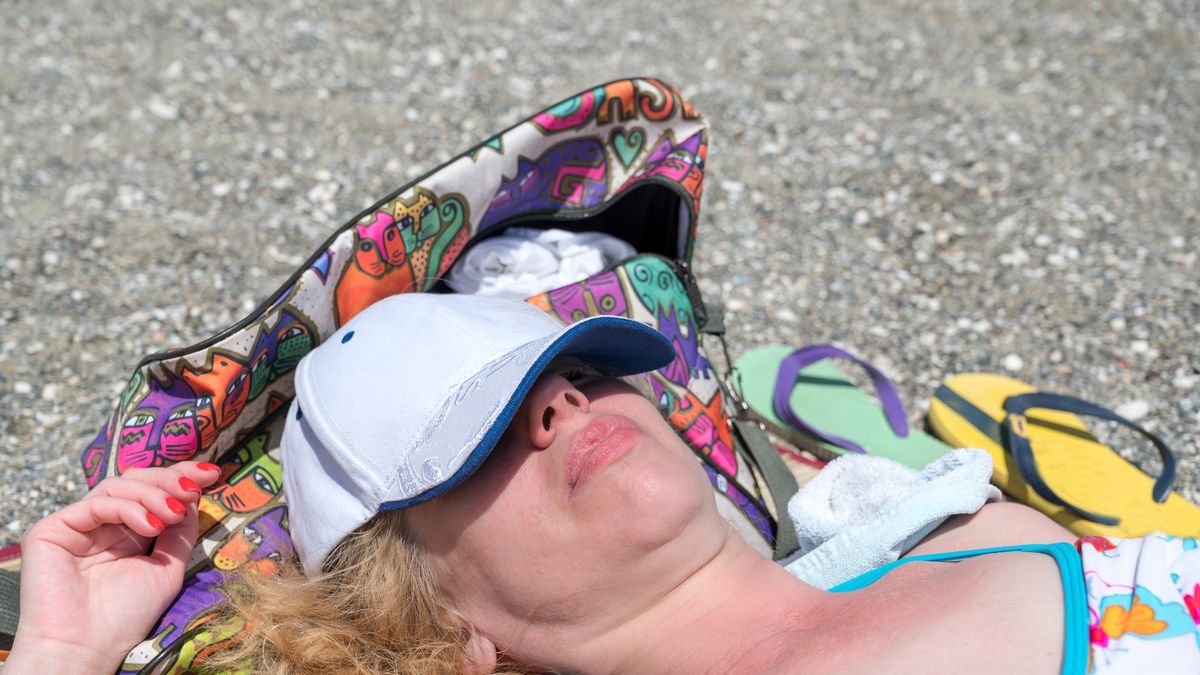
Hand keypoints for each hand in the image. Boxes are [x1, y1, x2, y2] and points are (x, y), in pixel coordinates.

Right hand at [6, 461, 220, 673]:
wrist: (85, 649)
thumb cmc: (124, 617)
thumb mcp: (166, 569)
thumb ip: (179, 533)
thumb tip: (193, 499)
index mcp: (126, 533)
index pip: (153, 492)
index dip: (181, 477)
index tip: (214, 474)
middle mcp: (101, 525)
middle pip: (135, 482)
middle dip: (170, 479)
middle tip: (194, 488)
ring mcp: (76, 525)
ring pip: (118, 486)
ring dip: (154, 493)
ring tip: (175, 512)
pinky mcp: (51, 529)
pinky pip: (96, 504)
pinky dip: (129, 508)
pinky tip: (152, 525)